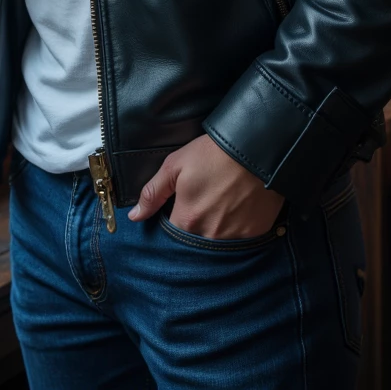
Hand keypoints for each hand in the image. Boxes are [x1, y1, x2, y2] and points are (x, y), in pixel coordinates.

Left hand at [127, 134, 284, 239]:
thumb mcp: (175, 165)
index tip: (181, 208)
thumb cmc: (213, 153)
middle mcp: (210, 235)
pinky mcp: (255, 233)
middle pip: (196, 241)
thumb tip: (134, 217)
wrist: (256, 147)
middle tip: (204, 205)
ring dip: (217, 230)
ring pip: (219, 243)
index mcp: (188, 219)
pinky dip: (238, 229)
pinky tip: (239, 211)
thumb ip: (153, 193)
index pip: (173, 234)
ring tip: (222, 206)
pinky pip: (241, 240)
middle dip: (196, 228)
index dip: (175, 221)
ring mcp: (234, 236)